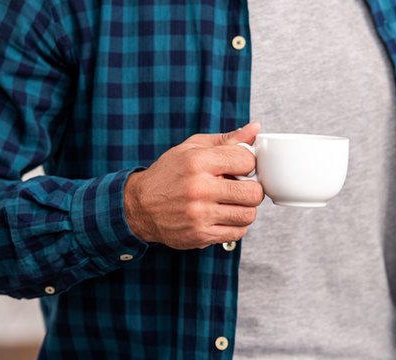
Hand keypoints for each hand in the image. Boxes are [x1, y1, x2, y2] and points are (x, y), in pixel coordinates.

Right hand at [124, 122, 263, 248]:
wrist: (139, 206)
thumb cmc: (169, 174)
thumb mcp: (192, 148)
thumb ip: (226, 140)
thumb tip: (256, 128)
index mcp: (198, 162)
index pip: (246, 160)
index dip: (248, 163)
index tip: (241, 166)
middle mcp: (199, 189)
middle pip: (253, 193)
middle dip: (252, 189)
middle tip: (242, 187)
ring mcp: (199, 215)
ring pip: (248, 215)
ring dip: (245, 208)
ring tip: (233, 203)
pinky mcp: (200, 235)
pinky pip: (237, 232)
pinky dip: (236, 225)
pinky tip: (224, 216)